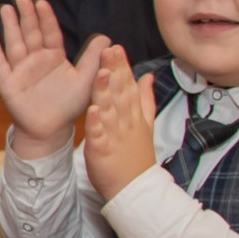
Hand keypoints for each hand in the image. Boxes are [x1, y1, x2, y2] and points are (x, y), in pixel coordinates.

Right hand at [0, 0, 105, 157]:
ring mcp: (20, 70)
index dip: (45, 18)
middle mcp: (35, 59)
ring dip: (9, 27)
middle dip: (26, 15)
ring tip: (5, 9)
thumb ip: (94, 59)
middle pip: (30, 33)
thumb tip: (107, 37)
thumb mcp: (85, 81)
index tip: (41, 3)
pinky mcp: (9, 83)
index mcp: (53, 56)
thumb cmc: (68, 105)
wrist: (50, 129)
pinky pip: (1, 66)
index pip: (49, 33)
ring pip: (14, 44)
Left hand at [83, 46, 157, 200]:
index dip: (122, 67)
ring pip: (110, 111)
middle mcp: (126, 123)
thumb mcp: (146, 125)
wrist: (135, 189)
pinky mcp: (102, 151)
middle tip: (109, 50)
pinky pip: (99, 135)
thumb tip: (147, 76)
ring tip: (100, 73)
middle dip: (115, 72)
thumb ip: (145, 99)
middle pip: (120, 94)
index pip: (128, 87)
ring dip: (105, 92)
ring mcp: (115, 136)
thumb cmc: (136, 156)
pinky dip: (96, 123)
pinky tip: (92, 110)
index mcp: (134, 116)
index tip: (116, 48)